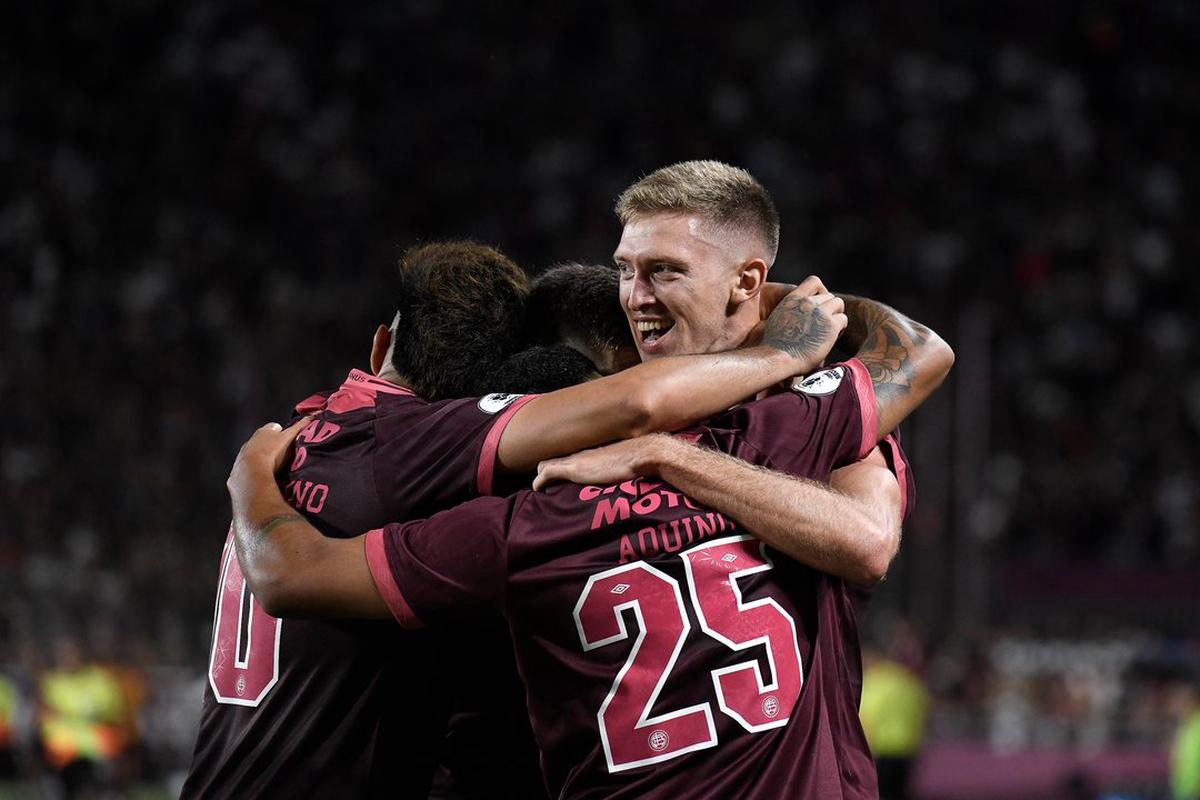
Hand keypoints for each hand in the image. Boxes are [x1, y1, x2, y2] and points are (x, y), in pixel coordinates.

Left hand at [227, 417, 308, 495]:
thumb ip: (300, 427)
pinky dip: (256, 470)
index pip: (274, 427)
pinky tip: (264, 476)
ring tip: (274, 467)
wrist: (252, 473)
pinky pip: (250, 468)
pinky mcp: (240, 470)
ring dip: (262, 458)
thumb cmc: (272, 452)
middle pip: (263, 440)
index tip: (288, 437)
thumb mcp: (290, 438)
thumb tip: (312, 416)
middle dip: (271, 444)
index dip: (282, 431)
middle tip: (283, 453)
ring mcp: (244, 455)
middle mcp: (252, 441)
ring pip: (255, 453)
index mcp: (264, 431)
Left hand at [533, 434, 672, 490]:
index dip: (557, 467)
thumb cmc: (638, 460)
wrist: (642, 454)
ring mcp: (575, 460)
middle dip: (544, 471)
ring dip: (540, 477)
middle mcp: (579, 454)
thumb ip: (616, 468)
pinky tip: (538, 490)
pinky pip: (546, 473)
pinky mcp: (573, 468)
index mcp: (589, 453)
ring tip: (540, 491)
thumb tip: (622, 478)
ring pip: (544, 464)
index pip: (566, 457)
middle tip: (543, 487)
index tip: (554, 479)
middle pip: (550, 458)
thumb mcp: (623, 464)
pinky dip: (539, 482)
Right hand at [760, 275, 846, 374]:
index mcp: (792, 299)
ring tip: (828, 330)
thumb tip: (795, 315)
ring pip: (839, 304)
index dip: (821, 291)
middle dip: (828, 308)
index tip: (818, 305)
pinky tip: (831, 339)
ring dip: (836, 316)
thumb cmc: (773, 346)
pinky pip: (843, 319)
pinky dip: (840, 329)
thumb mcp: (776, 319)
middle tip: (822, 325)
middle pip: (829, 295)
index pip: (814, 281)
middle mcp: (807, 302)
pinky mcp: (830, 326)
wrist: (777, 357)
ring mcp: (820, 313)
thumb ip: (789, 311)